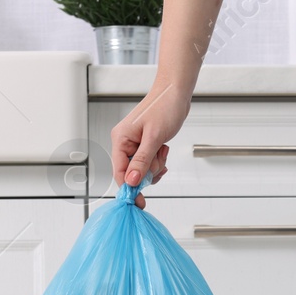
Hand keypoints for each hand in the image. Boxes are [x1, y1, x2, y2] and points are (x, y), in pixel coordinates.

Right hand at [111, 82, 189, 206]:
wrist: (176, 93)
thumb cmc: (164, 107)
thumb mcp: (154, 138)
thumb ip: (142, 162)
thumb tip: (131, 182)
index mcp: (120, 139)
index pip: (119, 172)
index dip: (130, 187)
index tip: (140, 201)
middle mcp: (124, 143)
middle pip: (132, 173)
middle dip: (149, 171)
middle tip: (159, 157)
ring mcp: (134, 144)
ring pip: (143, 170)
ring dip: (156, 165)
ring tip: (163, 149)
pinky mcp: (144, 145)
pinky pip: (149, 163)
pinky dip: (158, 161)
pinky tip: (164, 149)